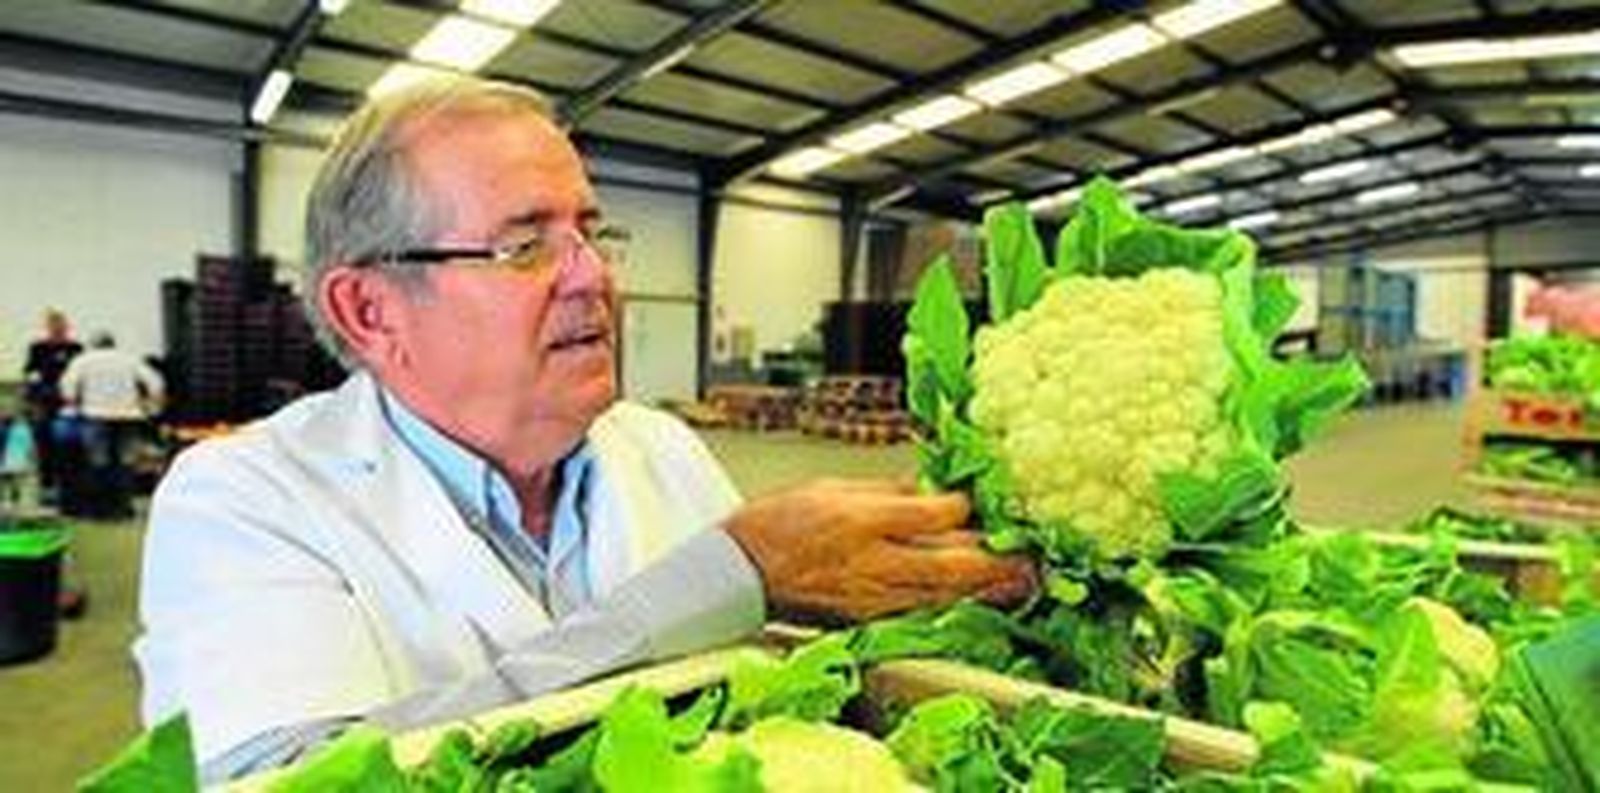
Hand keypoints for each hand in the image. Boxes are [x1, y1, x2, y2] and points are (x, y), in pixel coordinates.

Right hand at [723, 479, 1035, 621]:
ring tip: (1022, 578)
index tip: (978, 500)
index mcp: (863, 520)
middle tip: (1030, 553)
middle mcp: (873, 563)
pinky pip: (923, 612)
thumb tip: (934, 490)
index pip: (937, 514)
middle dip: (997, 560)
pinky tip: (975, 598)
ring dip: (987, 588)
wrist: (739, 574)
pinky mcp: (868, 620)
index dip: (966, 507)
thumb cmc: (779, 523)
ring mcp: (872, 597)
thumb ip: (889, 490)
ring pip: (945, 596)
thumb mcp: (833, 487)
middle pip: (953, 564)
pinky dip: (954, 604)